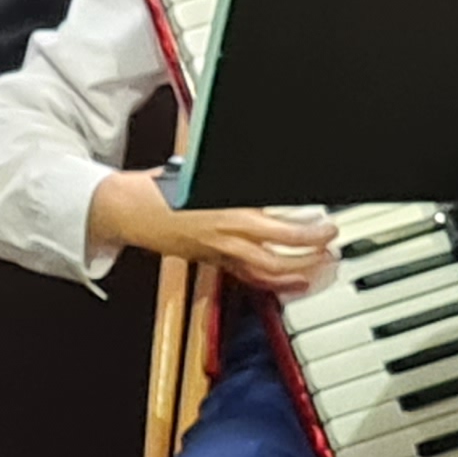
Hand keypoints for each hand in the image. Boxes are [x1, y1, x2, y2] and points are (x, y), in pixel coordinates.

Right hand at [89, 170, 334, 292]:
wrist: (127, 209)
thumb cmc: (161, 187)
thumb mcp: (204, 174)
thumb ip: (237, 185)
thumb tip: (267, 187)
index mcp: (229, 216)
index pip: (282, 231)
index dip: (310, 234)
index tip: (328, 228)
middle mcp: (227, 240)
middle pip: (278, 260)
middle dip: (309, 260)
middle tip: (330, 253)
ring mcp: (218, 254)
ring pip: (264, 274)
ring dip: (294, 276)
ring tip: (316, 271)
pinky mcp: (210, 261)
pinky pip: (247, 277)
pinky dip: (269, 282)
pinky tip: (284, 281)